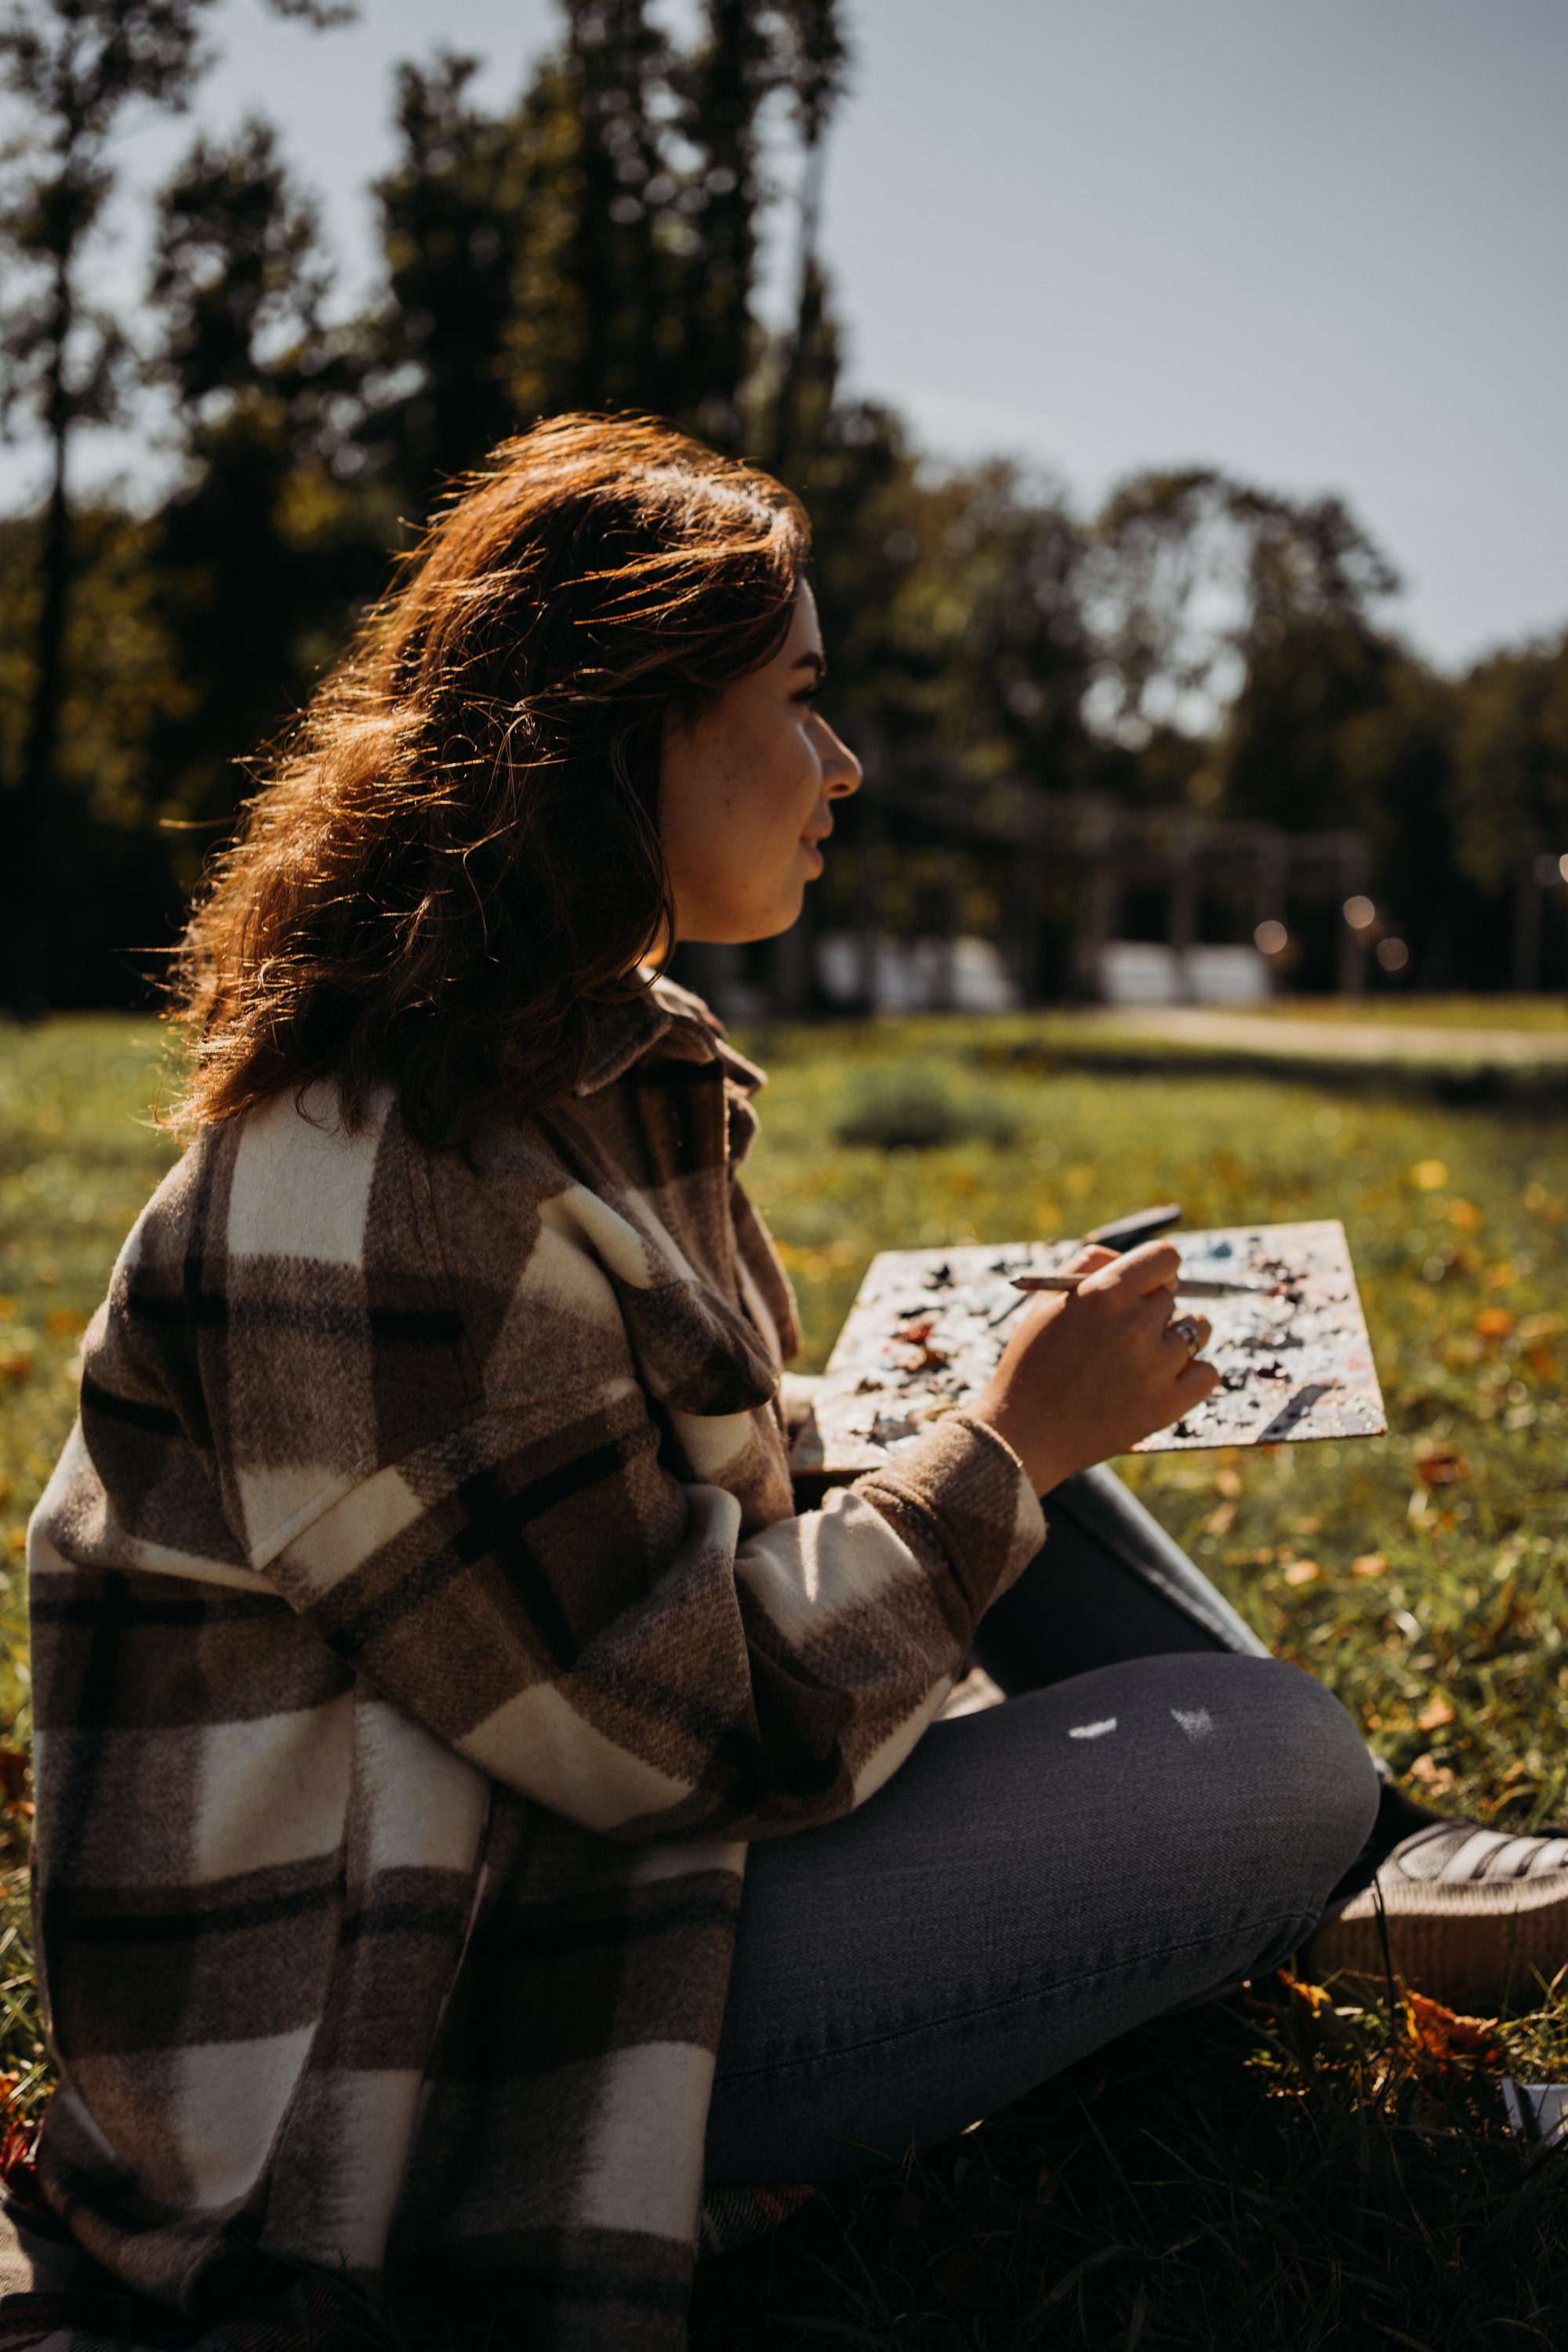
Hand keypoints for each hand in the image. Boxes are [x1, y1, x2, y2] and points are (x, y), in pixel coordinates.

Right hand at [969, 1241, 1219, 1493]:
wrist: (1023, 1432)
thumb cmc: (1033, 1361)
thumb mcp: (1049, 1299)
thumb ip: (1092, 1264)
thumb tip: (1139, 1263)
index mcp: (1105, 1293)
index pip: (1166, 1258)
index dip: (1159, 1271)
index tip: (1149, 1287)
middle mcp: (1135, 1325)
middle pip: (1173, 1298)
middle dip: (1153, 1311)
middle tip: (1123, 1336)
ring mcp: (1155, 1367)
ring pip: (1197, 1331)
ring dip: (1179, 1337)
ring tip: (1147, 1356)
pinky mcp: (1167, 1405)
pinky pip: (1207, 1374)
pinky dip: (1192, 1375)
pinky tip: (1163, 1380)